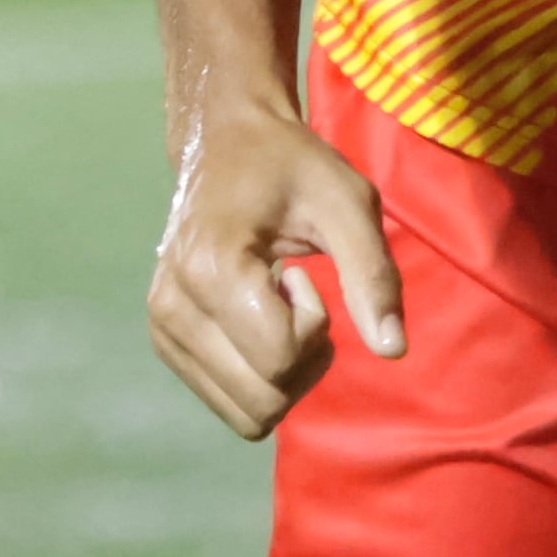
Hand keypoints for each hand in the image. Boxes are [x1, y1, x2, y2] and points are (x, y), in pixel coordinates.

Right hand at [146, 94, 404, 440]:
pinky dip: (259, 372)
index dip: (315, 326)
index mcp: (211, 271)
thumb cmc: (293, 166)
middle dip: (302, 360)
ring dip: (282, 372)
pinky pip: (228, 401)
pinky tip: (257, 314)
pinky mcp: (164, 342)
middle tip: (297, 294)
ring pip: (247, 414)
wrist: (225, 142)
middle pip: (263, 402)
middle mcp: (172, 309)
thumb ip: (373, 276)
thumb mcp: (348, 204)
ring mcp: (161, 329)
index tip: (303, 273)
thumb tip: (394, 350)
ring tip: (275, 304)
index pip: (280, 359)